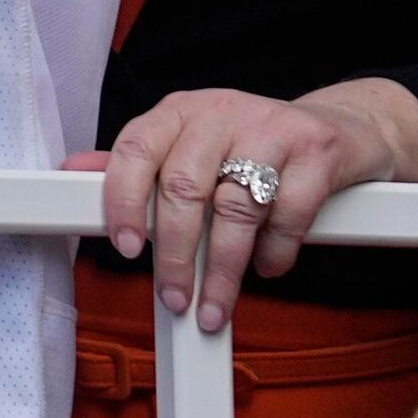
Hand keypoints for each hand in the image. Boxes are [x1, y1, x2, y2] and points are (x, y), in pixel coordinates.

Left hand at [91, 79, 417, 332]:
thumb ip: (140, 166)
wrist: (344, 128)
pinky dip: (275, 252)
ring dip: (223, 269)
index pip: (135, 148)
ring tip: (214, 306)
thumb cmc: (254, 147)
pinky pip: (288, 213)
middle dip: (174, 253)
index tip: (125, 249)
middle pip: (184, 187)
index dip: (123, 200)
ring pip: (236, 207)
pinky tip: (268, 267)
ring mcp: (272, 127)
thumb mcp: (193, 146)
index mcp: (180, 111)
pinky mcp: (318, 151)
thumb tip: (73, 175)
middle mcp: (221, 112)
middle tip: (174, 298)